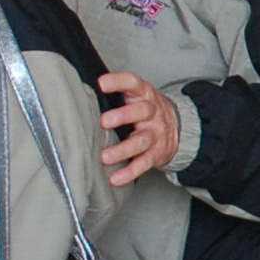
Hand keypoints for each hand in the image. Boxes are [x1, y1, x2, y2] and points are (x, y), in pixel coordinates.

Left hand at [95, 70, 177, 185]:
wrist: (177, 127)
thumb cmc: (145, 110)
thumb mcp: (136, 95)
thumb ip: (116, 93)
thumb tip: (81, 88)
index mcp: (143, 94)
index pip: (133, 83)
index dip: (119, 82)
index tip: (102, 83)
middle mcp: (152, 112)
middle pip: (142, 111)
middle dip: (123, 116)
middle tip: (104, 121)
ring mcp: (155, 133)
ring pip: (140, 141)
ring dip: (122, 150)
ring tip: (105, 157)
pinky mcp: (156, 153)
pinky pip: (144, 163)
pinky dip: (130, 172)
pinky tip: (116, 178)